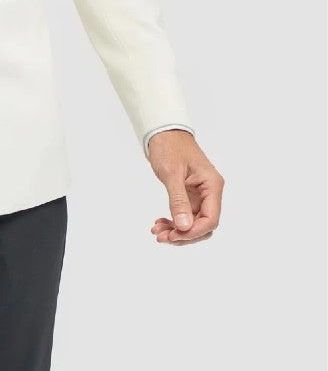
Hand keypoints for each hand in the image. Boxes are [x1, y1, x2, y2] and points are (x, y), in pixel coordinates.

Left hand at [147, 130, 224, 244]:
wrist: (163, 132)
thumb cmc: (169, 147)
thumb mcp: (172, 173)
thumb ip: (179, 200)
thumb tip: (185, 227)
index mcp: (212, 185)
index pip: (210, 219)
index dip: (193, 232)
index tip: (173, 236)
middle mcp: (210, 192)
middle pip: (204, 225)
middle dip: (184, 235)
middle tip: (161, 237)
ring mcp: (200, 195)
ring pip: (194, 223)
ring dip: (177, 231)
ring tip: (157, 232)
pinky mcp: (190, 195)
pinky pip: (186, 216)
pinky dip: (174, 222)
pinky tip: (160, 223)